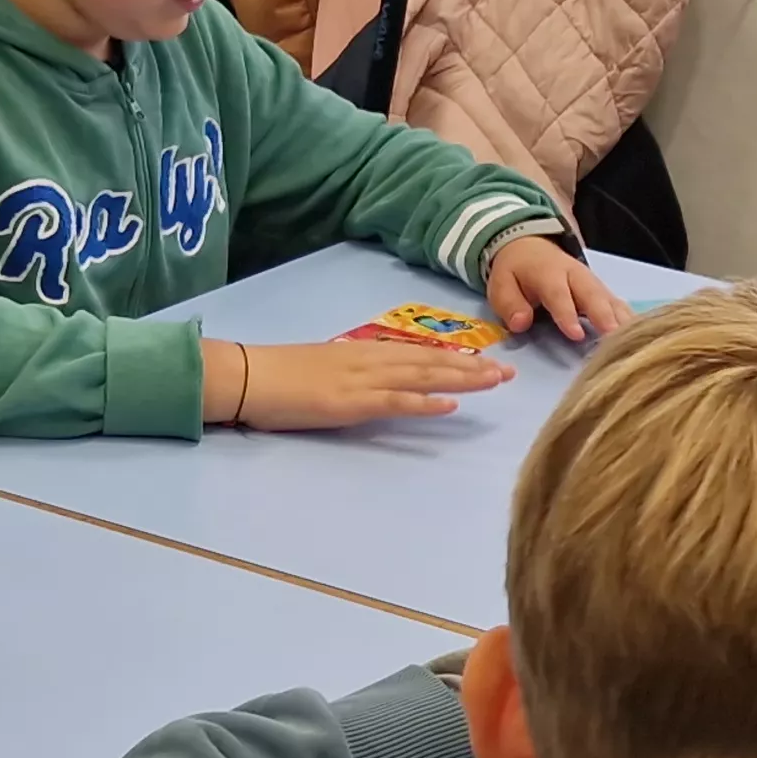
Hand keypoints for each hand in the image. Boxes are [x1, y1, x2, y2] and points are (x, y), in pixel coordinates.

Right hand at [210, 338, 509, 429]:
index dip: (456, 356)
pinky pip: (395, 401)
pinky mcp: (350, 402)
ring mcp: (362, 380)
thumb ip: (357, 372)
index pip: (420, 352)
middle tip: (509, 372)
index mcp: (365, 352)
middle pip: (430, 360)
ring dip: (461, 378)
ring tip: (494, 382)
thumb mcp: (327, 367)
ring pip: (422, 375)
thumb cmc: (280, 375)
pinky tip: (451, 405)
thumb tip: (382, 380)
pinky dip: (425, 402)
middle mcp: (370, 360)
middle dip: (472, 366)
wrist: (247, 375)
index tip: (487, 360)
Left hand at [485, 235, 632, 343]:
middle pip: (593, 294)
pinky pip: (617, 303)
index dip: (567, 314)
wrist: (531, 245)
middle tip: (615, 336)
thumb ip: (509, 303)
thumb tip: (520, 323)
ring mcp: (591, 282)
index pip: (559, 294)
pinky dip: (629, 317)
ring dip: (622, 318)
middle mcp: (575, 275)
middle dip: (605, 315)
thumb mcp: (501, 284)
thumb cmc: (516, 271)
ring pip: (609, 298)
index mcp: (548, 273)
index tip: (577, 335)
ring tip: (635, 339)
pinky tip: (640, 334)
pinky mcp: (601, 290)